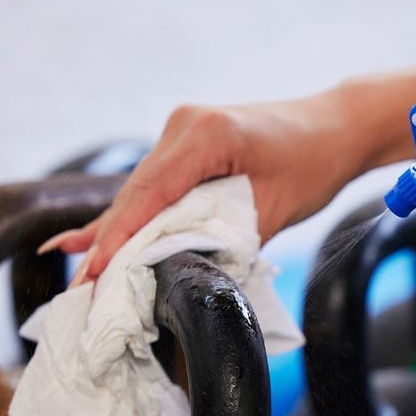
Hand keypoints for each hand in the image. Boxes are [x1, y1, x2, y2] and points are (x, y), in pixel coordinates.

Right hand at [40, 95, 364, 285]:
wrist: (336, 129)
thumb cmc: (315, 164)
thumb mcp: (274, 209)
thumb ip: (228, 237)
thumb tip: (186, 271)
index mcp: (207, 134)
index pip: (151, 193)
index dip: (120, 236)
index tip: (96, 272)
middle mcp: (184, 126)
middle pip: (136, 194)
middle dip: (107, 244)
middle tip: (79, 289)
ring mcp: (181, 132)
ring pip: (138, 193)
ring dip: (112, 236)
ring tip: (79, 278)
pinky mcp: (184, 146)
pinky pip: (150, 188)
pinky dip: (127, 219)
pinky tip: (80, 241)